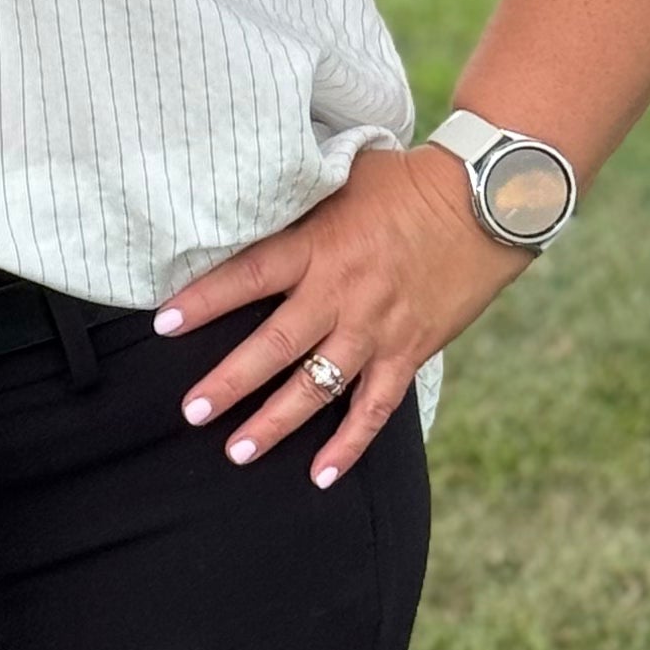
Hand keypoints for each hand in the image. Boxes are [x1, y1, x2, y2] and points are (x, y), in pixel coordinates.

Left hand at [155, 140, 528, 484]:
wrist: (485, 201)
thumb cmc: (406, 181)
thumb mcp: (344, 175)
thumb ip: (298, 193)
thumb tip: (250, 187)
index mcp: (319, 245)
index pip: (248, 275)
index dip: (204, 300)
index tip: (164, 324)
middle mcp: (342, 292)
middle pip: (274, 345)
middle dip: (228, 382)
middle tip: (191, 412)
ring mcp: (376, 328)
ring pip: (317, 387)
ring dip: (274, 423)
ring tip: (236, 451)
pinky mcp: (409, 351)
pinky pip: (374, 408)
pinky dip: (349, 444)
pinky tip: (321, 474)